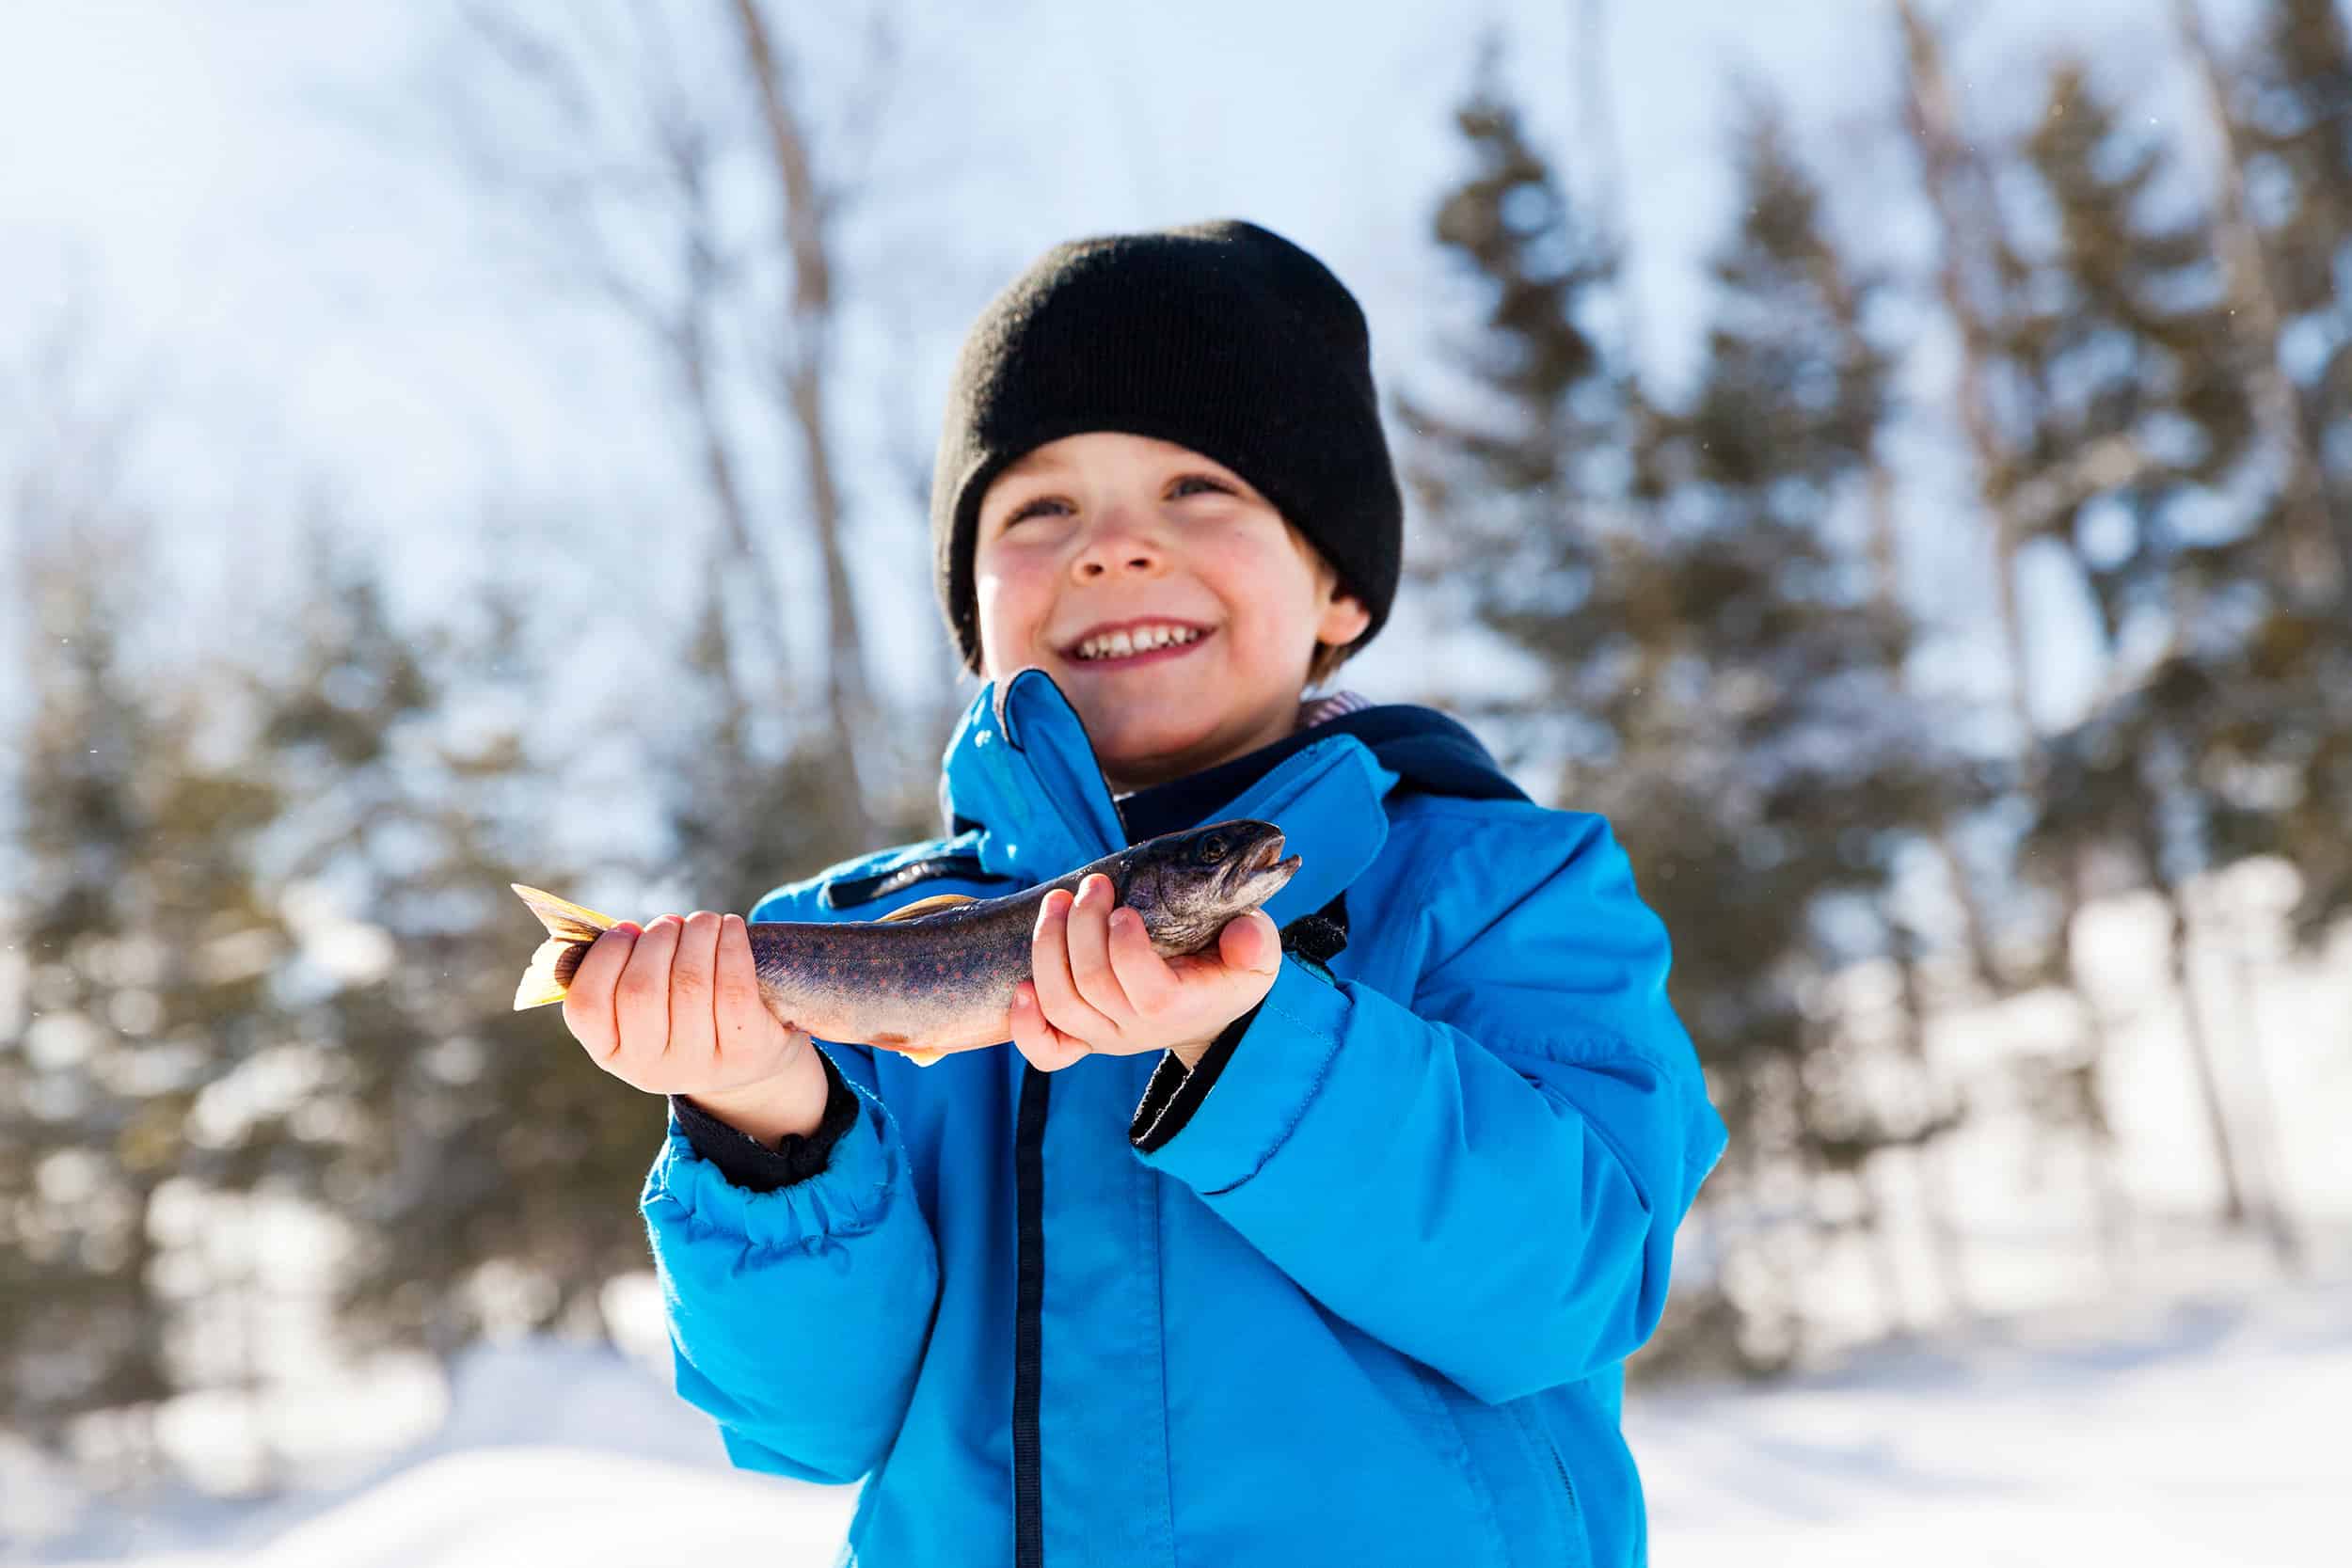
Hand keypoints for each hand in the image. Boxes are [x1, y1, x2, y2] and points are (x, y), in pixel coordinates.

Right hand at [562, 912, 825, 1138]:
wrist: (747, 1060)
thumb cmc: (681, 1016)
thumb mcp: (642, 1010)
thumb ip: (621, 974)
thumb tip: (624, 931)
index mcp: (611, 1054)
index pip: (587, 1006)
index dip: (604, 956)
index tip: (627, 928)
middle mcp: (650, 1069)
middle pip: (641, 990)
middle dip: (657, 940)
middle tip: (670, 923)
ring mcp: (698, 1065)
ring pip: (690, 984)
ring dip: (696, 935)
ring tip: (702, 922)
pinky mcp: (744, 1052)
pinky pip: (734, 988)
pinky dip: (731, 946)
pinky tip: (731, 927)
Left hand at [1010, 872, 1281, 1072]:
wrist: (1208, 1006)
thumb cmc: (1228, 968)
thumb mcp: (1257, 953)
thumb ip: (1255, 944)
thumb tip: (1244, 936)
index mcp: (1182, 1007)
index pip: (1147, 990)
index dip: (1127, 948)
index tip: (1125, 907)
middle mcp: (1137, 1028)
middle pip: (1092, 985)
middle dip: (1082, 926)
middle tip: (1092, 886)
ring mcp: (1105, 1035)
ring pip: (1061, 1004)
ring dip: (1048, 948)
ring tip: (1057, 901)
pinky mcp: (1083, 1037)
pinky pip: (1046, 1051)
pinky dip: (1026, 1024)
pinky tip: (1020, 986)